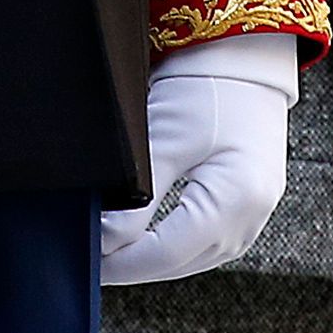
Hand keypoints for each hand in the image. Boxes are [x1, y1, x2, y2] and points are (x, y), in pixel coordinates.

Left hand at [97, 37, 297, 285]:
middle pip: (175, 264)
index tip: (83, 257)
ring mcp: (249, 224)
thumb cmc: (207, 92)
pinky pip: (199, 246)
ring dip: (146, 257)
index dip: (119, 262)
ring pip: (186, 261)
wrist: (247, 67)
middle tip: (84, 252)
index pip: (164, 254)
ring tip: (105, 244)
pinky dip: (167, 245)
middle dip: (128, 262)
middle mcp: (248, 223)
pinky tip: (138, 235)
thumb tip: (104, 241)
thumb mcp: (166, 140)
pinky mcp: (243, 217)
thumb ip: (137, 198)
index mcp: (234, 202)